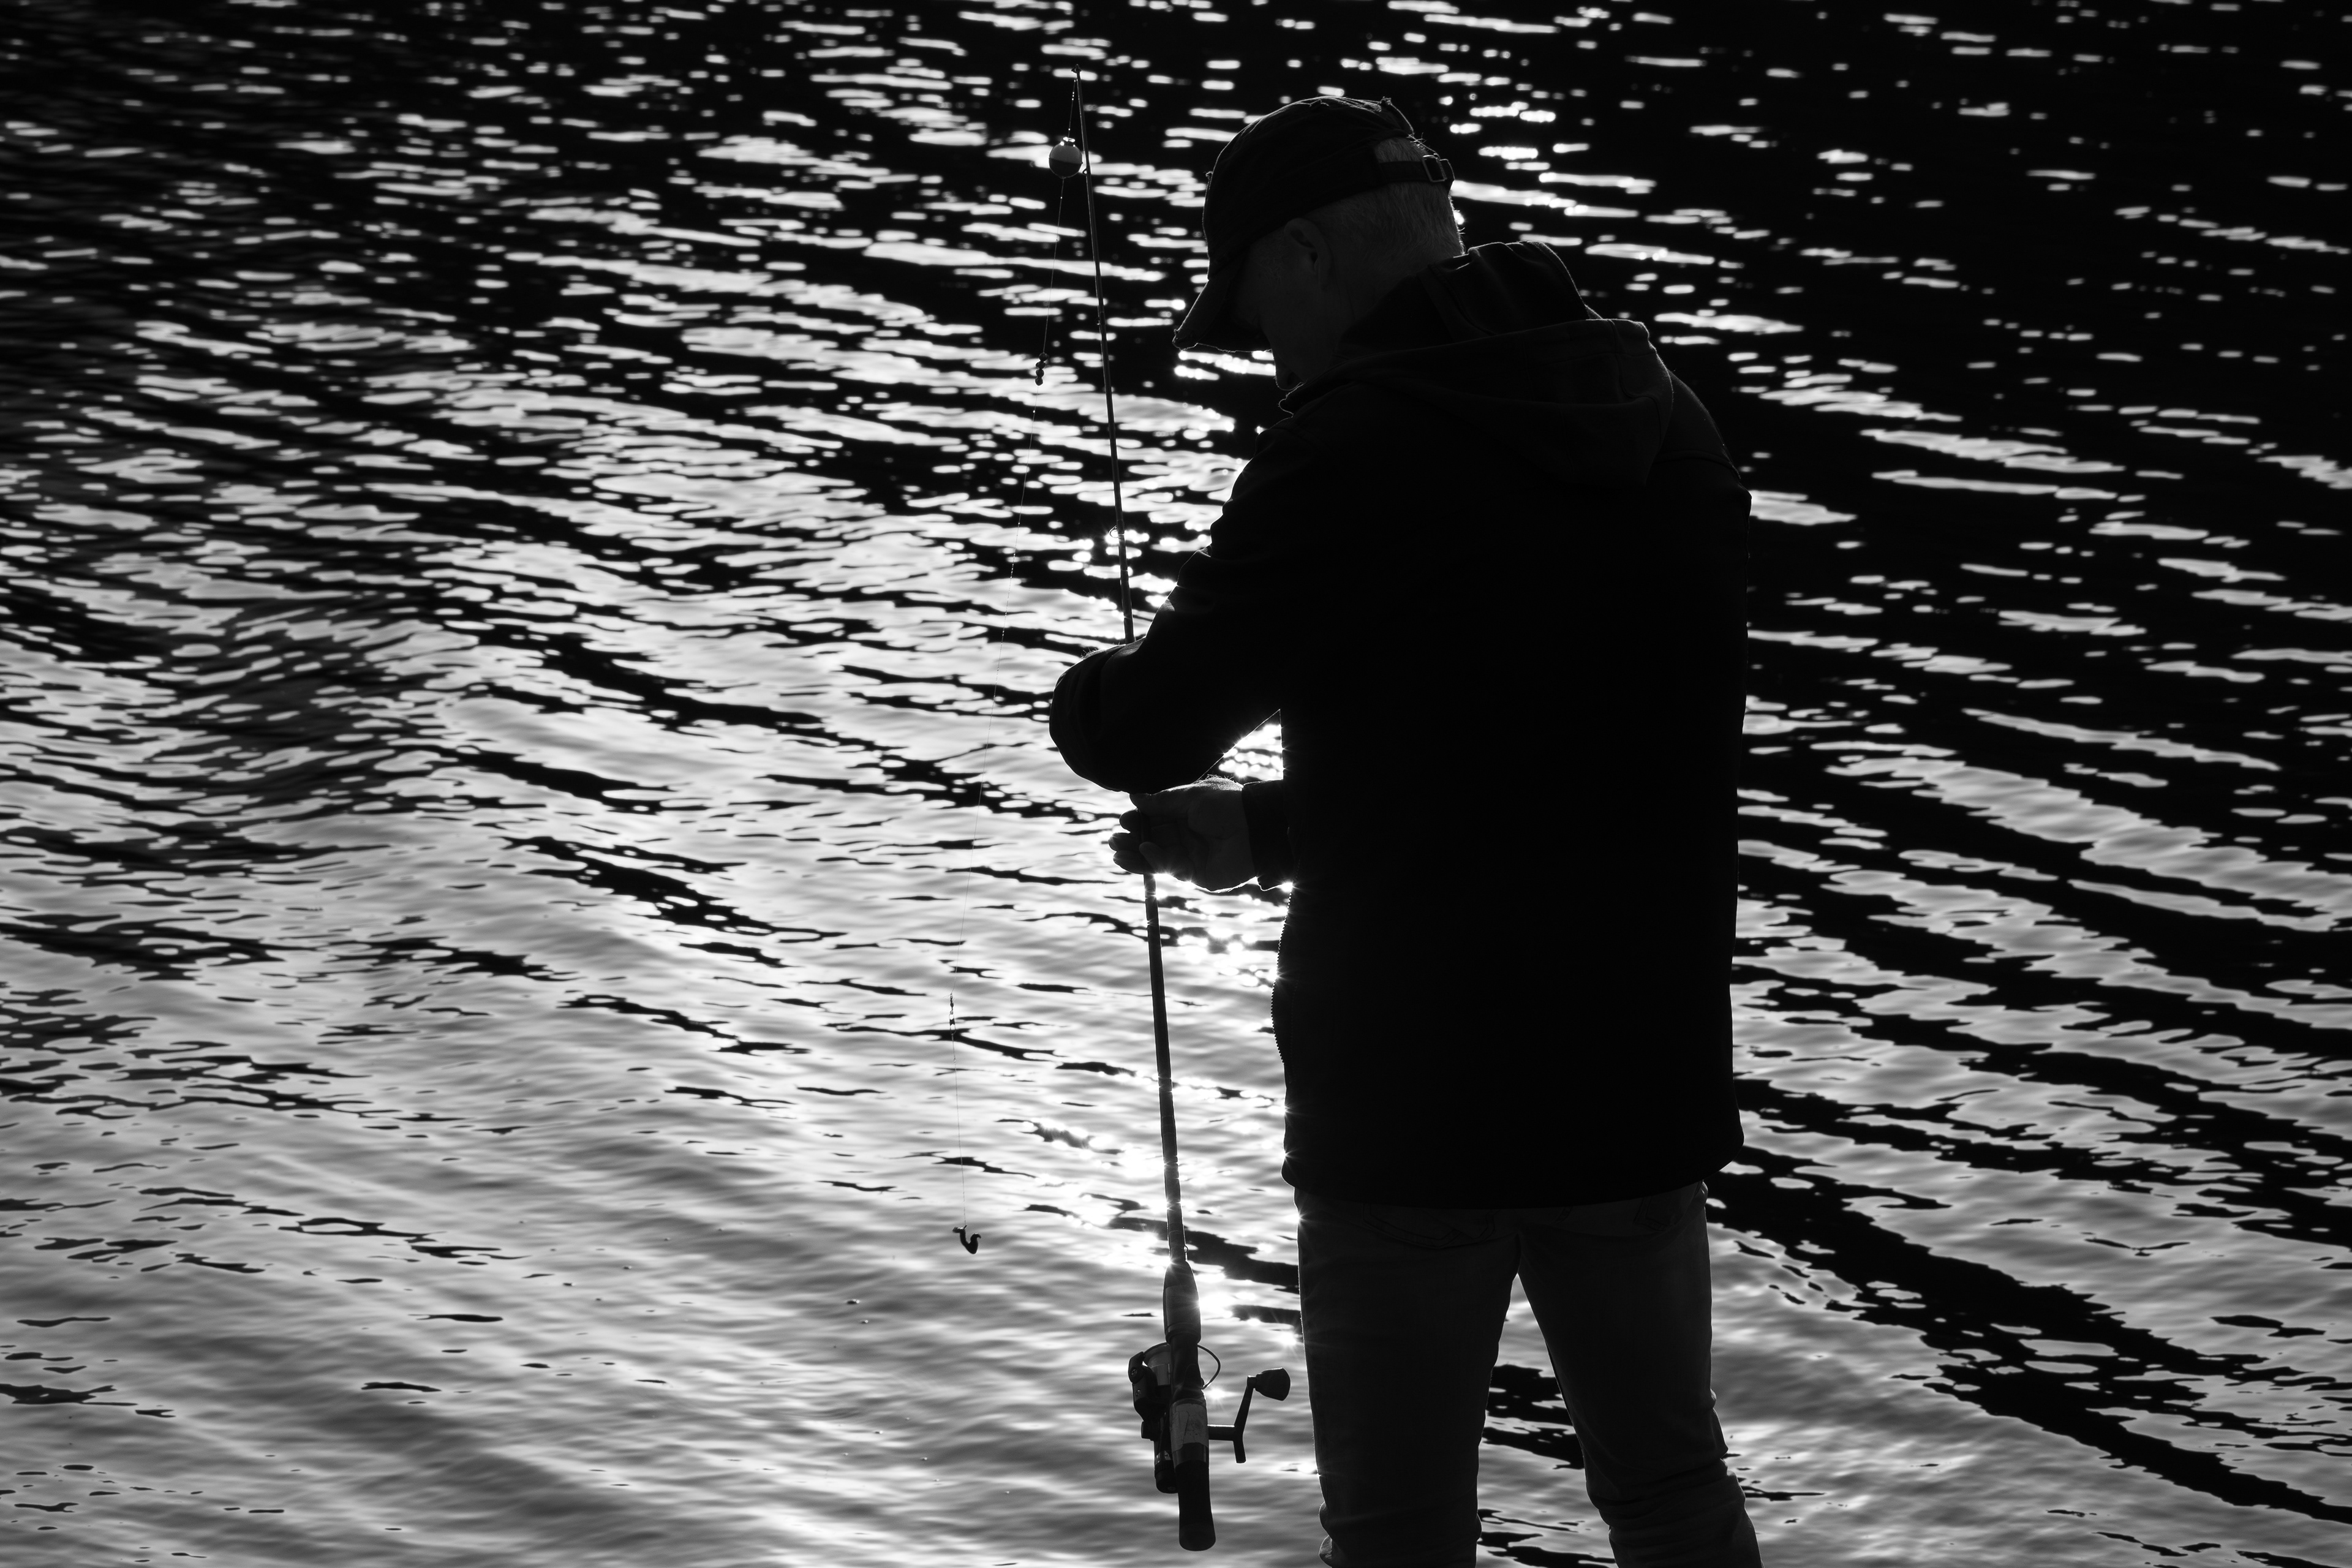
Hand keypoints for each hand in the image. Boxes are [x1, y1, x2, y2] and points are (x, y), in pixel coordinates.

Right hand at [1108, 781, 1253, 892]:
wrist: (1255, 828)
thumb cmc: (1227, 806)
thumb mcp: (1190, 797)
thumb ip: (1162, 801)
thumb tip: (1134, 797)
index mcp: (1186, 815)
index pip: (1155, 820)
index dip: (1139, 821)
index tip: (1124, 819)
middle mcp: (1186, 836)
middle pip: (1152, 840)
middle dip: (1132, 841)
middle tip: (1114, 840)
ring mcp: (1190, 856)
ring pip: (1157, 858)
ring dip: (1136, 856)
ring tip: (1117, 853)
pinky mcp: (1196, 873)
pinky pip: (1171, 867)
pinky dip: (1156, 860)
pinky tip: (1144, 850)